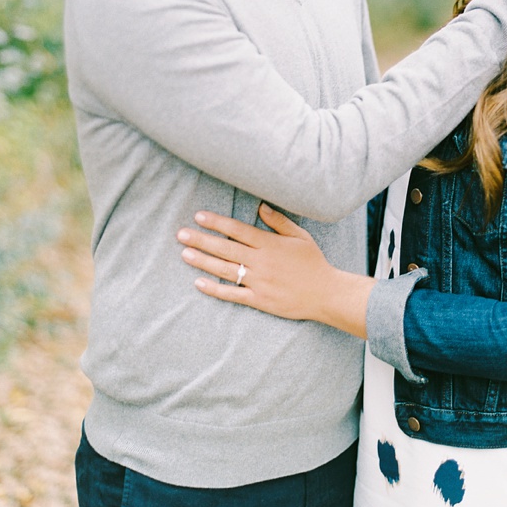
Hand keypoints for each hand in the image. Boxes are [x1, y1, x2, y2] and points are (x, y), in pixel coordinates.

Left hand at [177, 204, 373, 335]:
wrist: (326, 293)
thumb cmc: (313, 262)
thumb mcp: (300, 236)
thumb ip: (279, 222)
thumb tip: (260, 207)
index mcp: (270, 244)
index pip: (238, 229)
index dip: (217, 222)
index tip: (199, 216)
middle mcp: (261, 261)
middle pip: (226, 248)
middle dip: (201, 240)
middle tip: (181, 234)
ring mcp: (259, 281)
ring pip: (225, 269)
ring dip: (203, 261)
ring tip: (184, 254)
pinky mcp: (259, 299)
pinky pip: (232, 294)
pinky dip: (215, 289)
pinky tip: (199, 283)